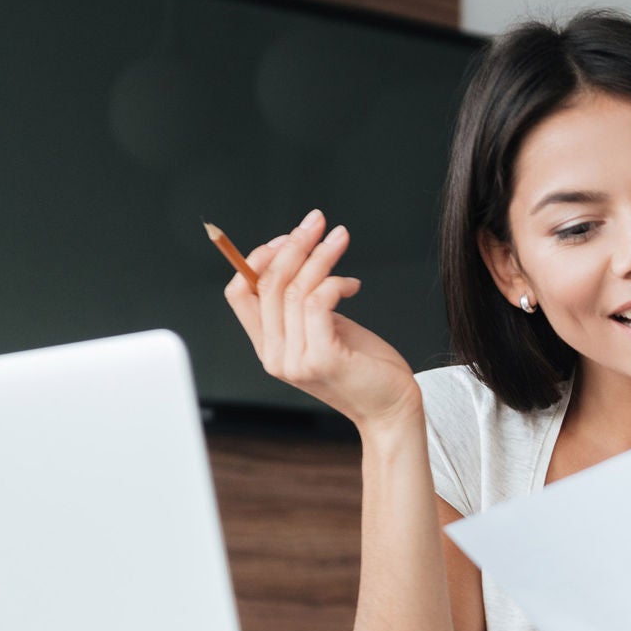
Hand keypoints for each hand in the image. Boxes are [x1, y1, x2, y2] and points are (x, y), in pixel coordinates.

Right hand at [222, 208, 420, 431]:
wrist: (392, 409)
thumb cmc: (365, 367)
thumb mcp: (326, 329)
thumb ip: (305, 306)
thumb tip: (299, 257)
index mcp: (269, 347)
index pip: (239, 294)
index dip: (256, 259)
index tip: (288, 237)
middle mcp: (274, 355)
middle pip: (267, 284)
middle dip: (293, 244)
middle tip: (317, 221)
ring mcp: (295, 360)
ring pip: (294, 289)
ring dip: (320, 255)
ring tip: (340, 237)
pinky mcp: (322, 358)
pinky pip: (317, 302)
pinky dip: (335, 282)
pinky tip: (353, 285)